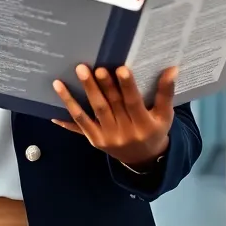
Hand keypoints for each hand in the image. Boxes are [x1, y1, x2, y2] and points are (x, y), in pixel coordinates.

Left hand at [51, 64, 176, 168]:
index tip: (120, 69)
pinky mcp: (95, 140)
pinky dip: (66, 117)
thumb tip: (172, 68)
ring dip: (79, 95)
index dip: (127, 86)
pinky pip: (79, 126)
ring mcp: (107, 137)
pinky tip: (52, 109)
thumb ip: (166, 93)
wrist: (143, 159)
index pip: (134, 103)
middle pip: (110, 105)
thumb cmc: (155, 130)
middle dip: (101, 85)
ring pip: (92, 113)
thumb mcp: (165, 115)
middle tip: (92, 67)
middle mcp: (125, 132)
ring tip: (71, 76)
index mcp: (144, 124)